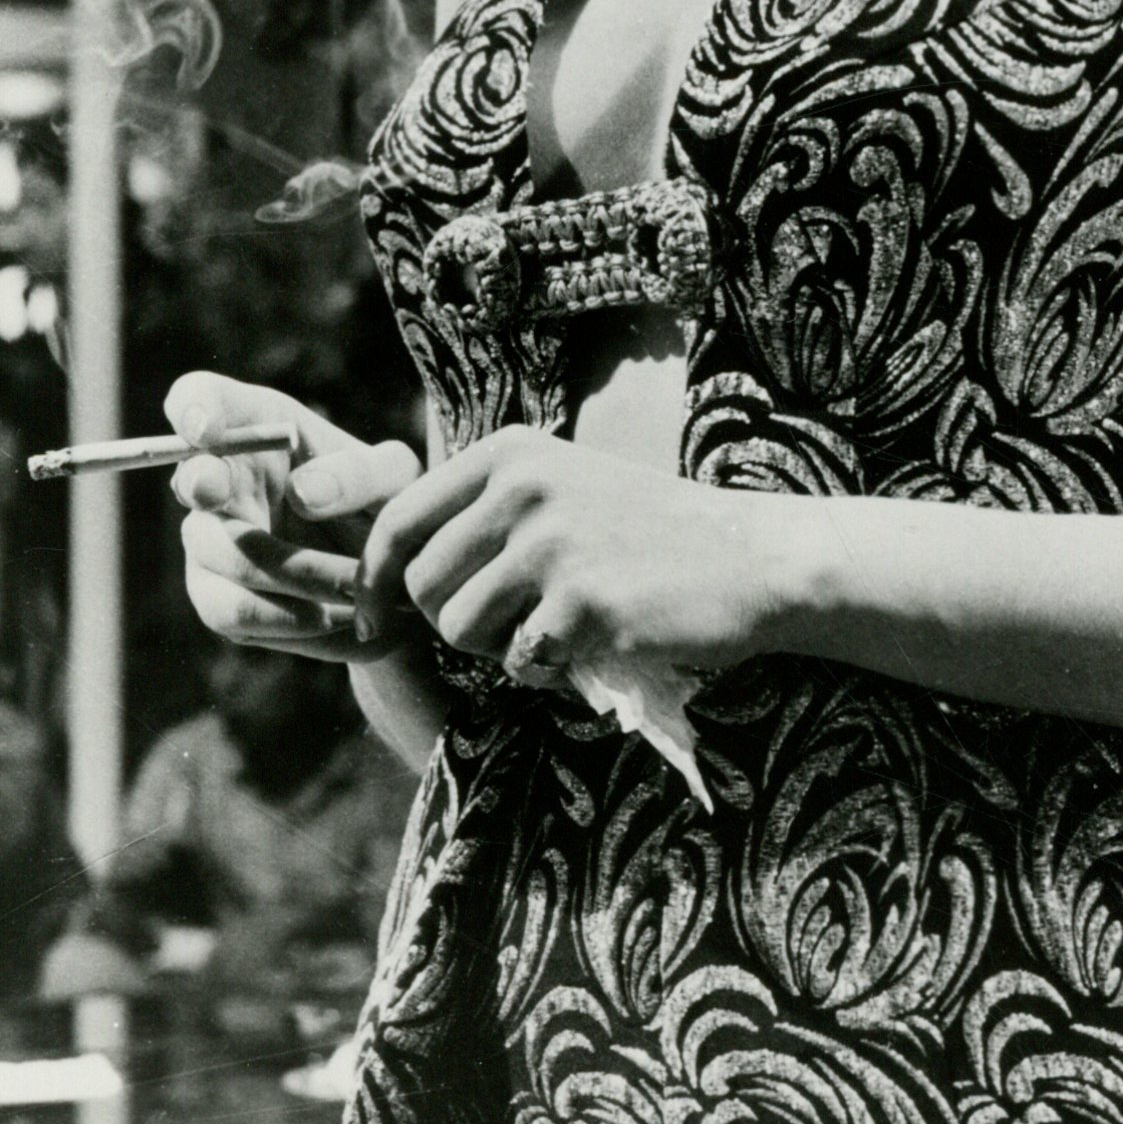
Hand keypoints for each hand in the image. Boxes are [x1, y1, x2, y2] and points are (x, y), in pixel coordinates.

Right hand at [166, 371, 422, 662]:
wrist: (391, 582)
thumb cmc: (388, 507)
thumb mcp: (396, 481)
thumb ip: (360, 474)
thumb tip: (302, 493)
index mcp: (259, 428)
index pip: (200, 399)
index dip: (193, 409)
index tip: (207, 430)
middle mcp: (223, 481)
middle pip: (194, 482)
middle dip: (215, 495)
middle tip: (246, 499)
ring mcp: (211, 541)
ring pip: (217, 559)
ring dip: (288, 575)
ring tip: (355, 588)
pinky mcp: (219, 598)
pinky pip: (233, 614)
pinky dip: (289, 620)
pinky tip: (334, 617)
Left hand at [355, 429, 791, 680]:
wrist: (751, 559)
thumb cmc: (650, 533)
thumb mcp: (563, 485)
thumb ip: (486, 507)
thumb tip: (385, 563)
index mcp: (510, 453)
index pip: (398, 519)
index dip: (372, 577)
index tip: (376, 617)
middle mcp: (524, 487)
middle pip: (421, 583)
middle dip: (451, 621)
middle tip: (507, 628)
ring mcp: (554, 543)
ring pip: (459, 627)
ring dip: (497, 649)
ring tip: (551, 634)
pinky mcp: (584, 601)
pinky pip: (519, 660)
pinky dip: (546, 670)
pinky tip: (589, 647)